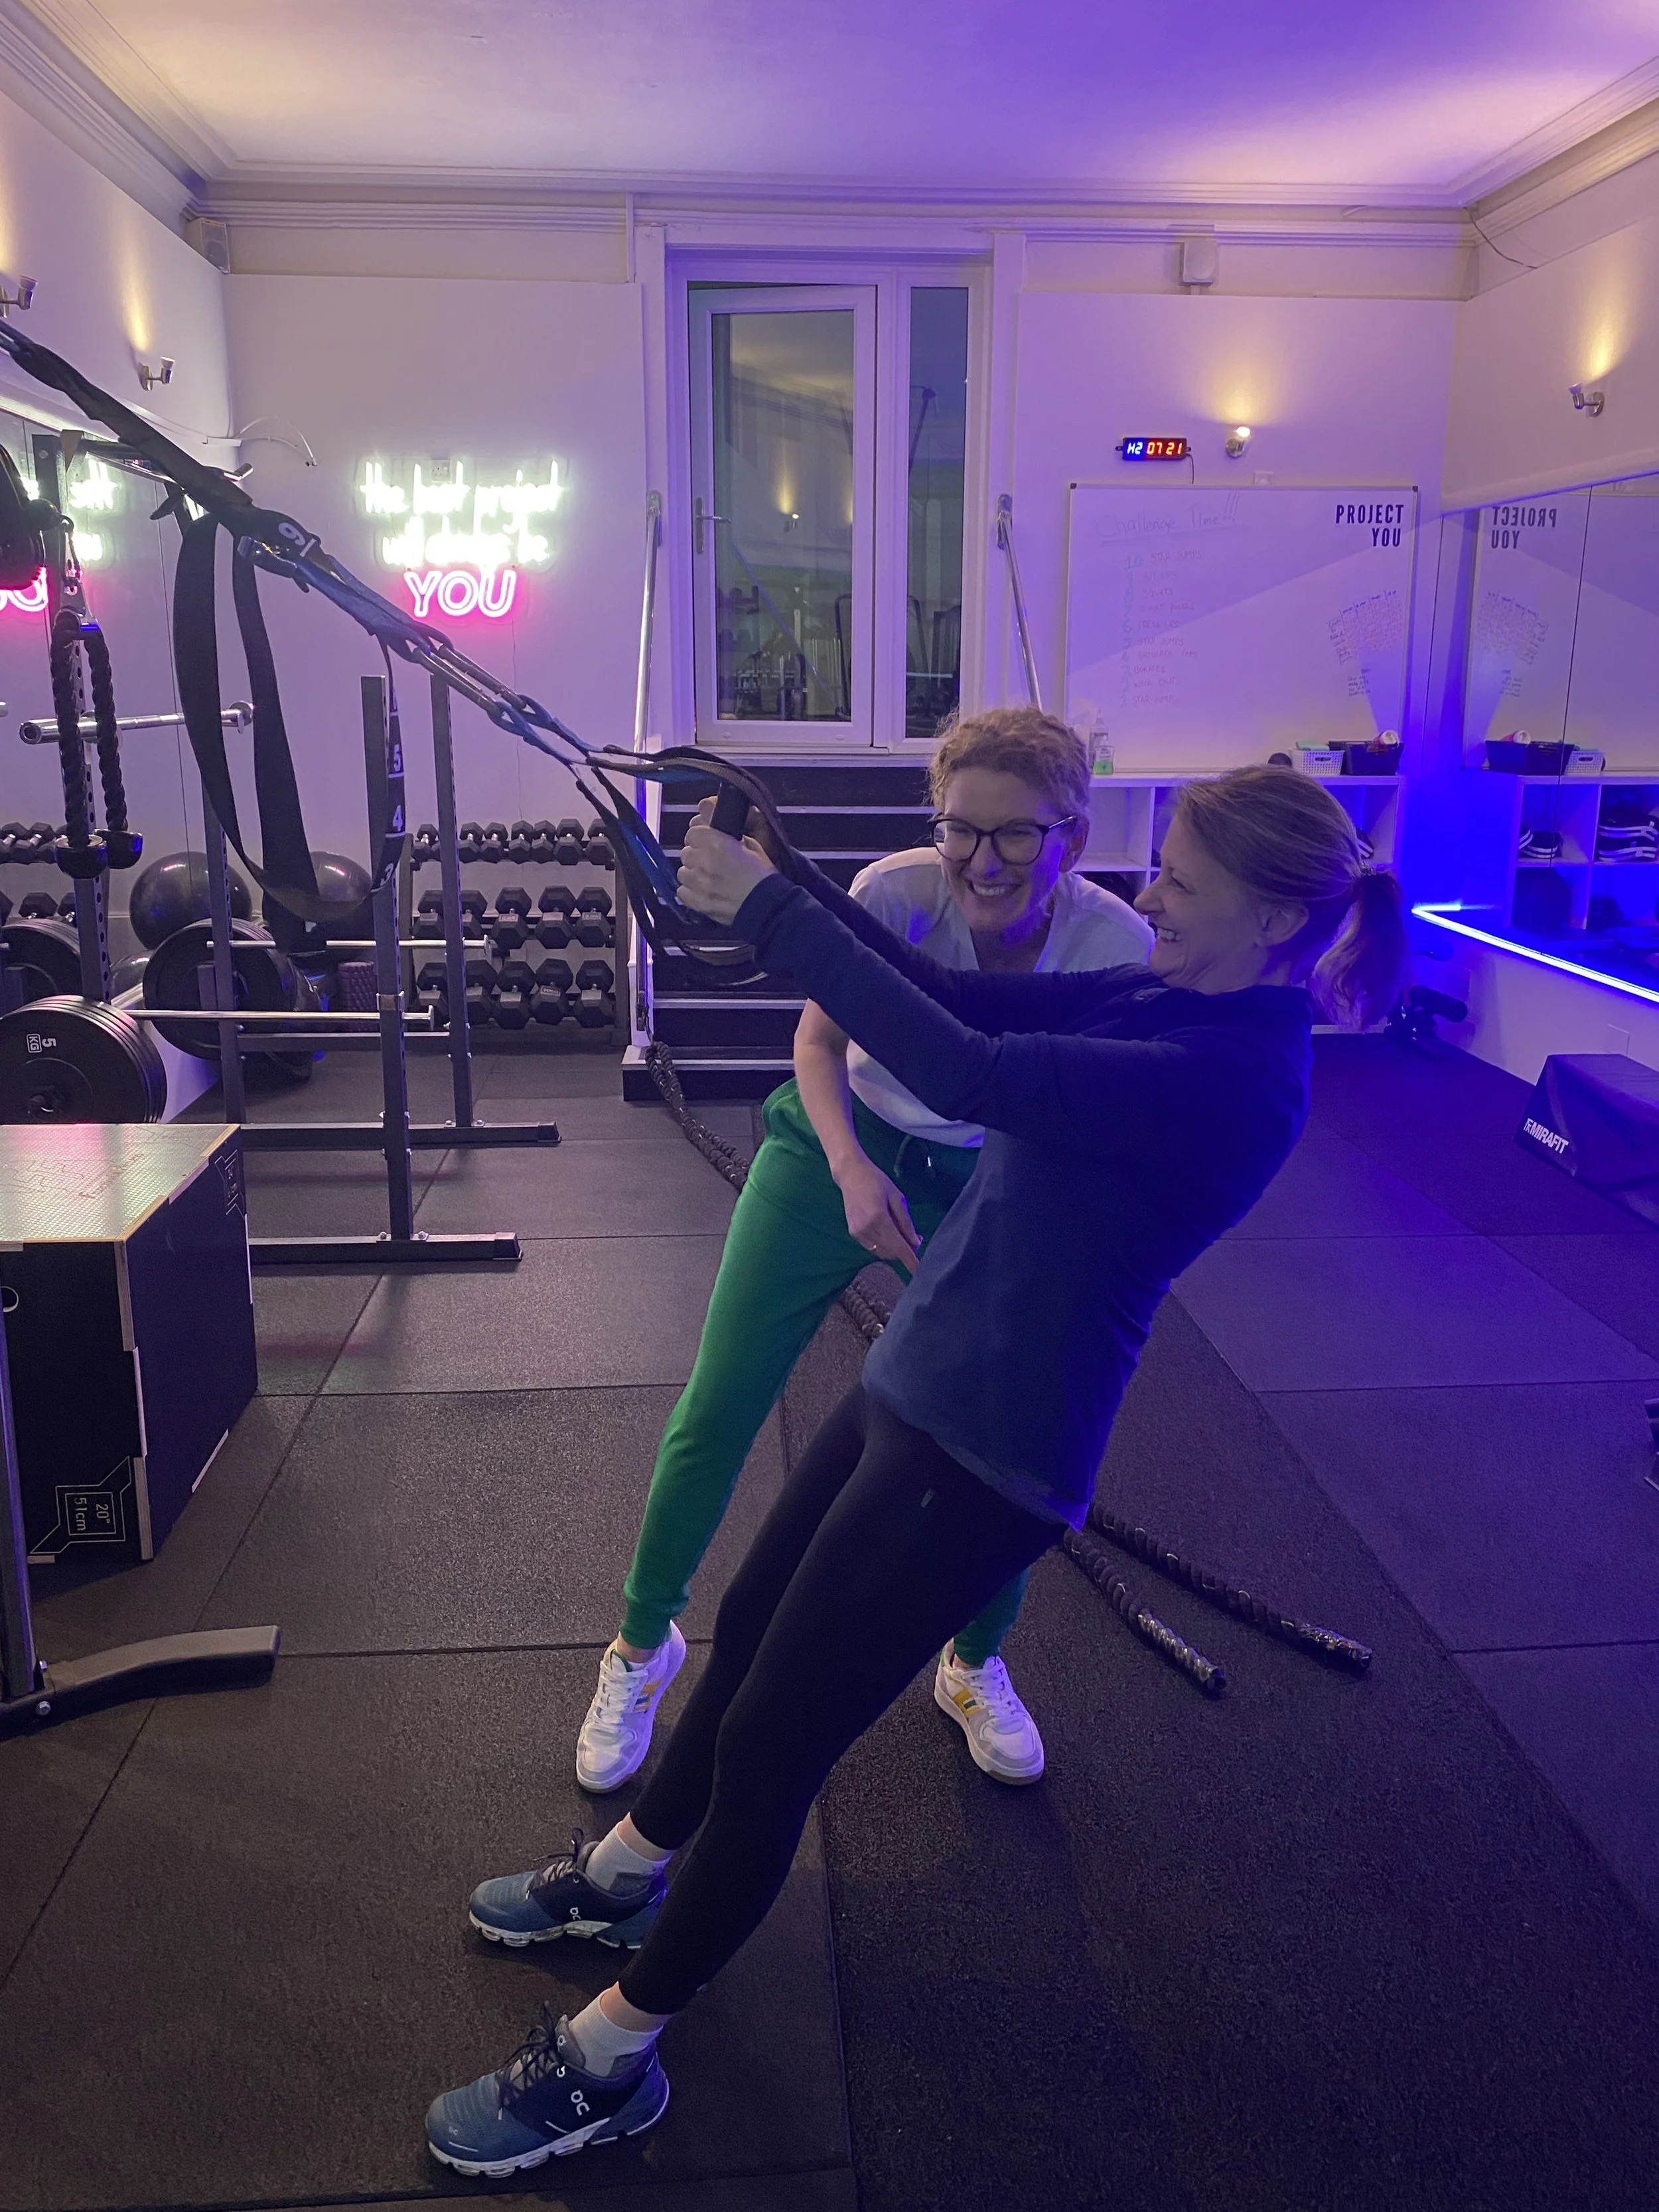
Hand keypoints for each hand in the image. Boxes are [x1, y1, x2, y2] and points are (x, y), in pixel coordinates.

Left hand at [677, 799, 776, 923]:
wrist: (769, 907)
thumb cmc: (763, 877)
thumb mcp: (752, 846)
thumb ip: (728, 835)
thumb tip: (714, 828)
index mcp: (717, 844)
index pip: (692, 833)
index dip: (701, 837)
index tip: (708, 843)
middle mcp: (704, 861)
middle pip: (686, 852)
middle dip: (697, 855)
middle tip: (712, 862)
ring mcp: (699, 884)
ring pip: (682, 872)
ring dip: (693, 873)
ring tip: (708, 878)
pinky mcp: (697, 902)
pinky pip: (682, 892)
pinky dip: (691, 891)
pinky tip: (704, 892)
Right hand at [834, 1153, 921, 1274]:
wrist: (850, 1174)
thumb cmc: (876, 1181)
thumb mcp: (897, 1197)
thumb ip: (906, 1222)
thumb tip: (915, 1243)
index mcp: (879, 1218)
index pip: (898, 1246)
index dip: (910, 1260)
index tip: (920, 1272)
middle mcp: (866, 1229)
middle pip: (891, 1252)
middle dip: (905, 1250)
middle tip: (916, 1238)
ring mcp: (857, 1233)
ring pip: (881, 1252)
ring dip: (894, 1249)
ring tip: (902, 1233)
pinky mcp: (853, 1233)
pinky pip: (873, 1247)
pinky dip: (884, 1245)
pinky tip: (888, 1232)